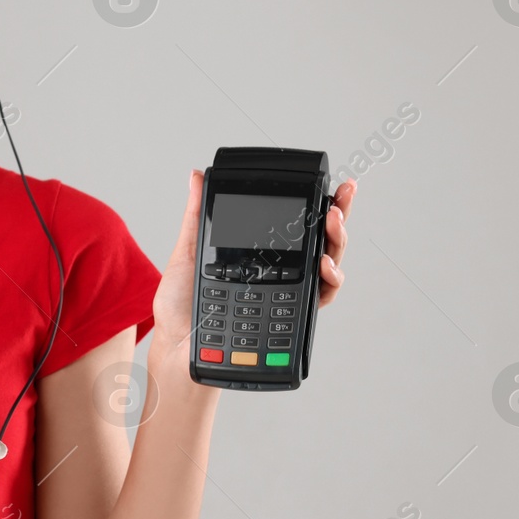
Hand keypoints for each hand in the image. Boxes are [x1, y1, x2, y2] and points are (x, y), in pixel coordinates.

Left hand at [146, 171, 358, 374]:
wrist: (178, 343)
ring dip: (337, 242)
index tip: (334, 185)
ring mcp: (287, 292)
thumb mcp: (189, 250)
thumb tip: (196, 175)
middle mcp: (280, 270)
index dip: (318, 204)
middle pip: (319, 239)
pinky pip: (321, 296)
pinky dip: (330, 279)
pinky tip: (324, 264)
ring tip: (332, 224)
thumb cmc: (182, 303)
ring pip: (328, 264)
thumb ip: (197, 214)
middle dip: (338, 216)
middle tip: (339, 201)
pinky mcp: (289, 315)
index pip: (295, 223)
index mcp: (260, 252)